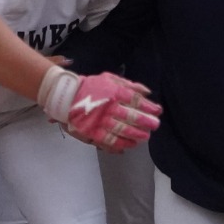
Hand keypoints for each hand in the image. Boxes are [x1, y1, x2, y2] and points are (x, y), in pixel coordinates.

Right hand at [40, 68, 160, 152]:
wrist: (66, 95)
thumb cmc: (91, 86)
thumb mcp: (110, 79)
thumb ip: (129, 85)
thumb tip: (147, 93)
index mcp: (114, 93)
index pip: (136, 101)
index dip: (149, 107)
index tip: (158, 111)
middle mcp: (109, 108)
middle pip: (132, 117)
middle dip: (146, 122)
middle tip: (155, 126)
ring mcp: (100, 121)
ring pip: (123, 131)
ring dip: (136, 135)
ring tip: (145, 137)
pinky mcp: (92, 132)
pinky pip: (109, 141)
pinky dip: (121, 144)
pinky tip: (130, 145)